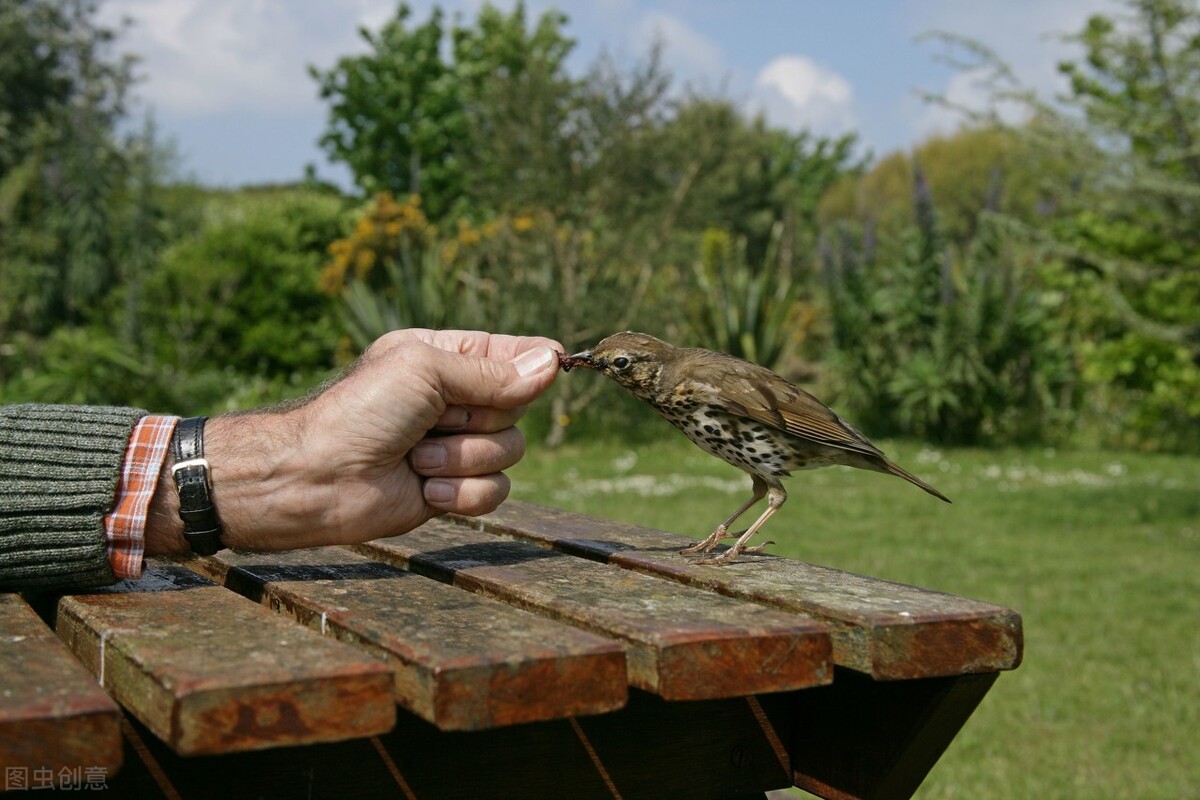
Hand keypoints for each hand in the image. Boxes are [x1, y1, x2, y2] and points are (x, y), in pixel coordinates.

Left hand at [146, 329, 561, 552]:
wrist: (317, 479)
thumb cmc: (360, 413)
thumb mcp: (425, 372)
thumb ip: (491, 372)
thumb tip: (553, 361)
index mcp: (446, 358)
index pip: (512, 353)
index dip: (534, 362)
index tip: (556, 364)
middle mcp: (455, 400)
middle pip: (518, 407)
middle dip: (480, 418)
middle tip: (436, 420)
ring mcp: (455, 446)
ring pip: (511, 452)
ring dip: (463, 458)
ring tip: (417, 458)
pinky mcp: (453, 490)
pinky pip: (495, 492)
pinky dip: (461, 492)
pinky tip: (424, 487)